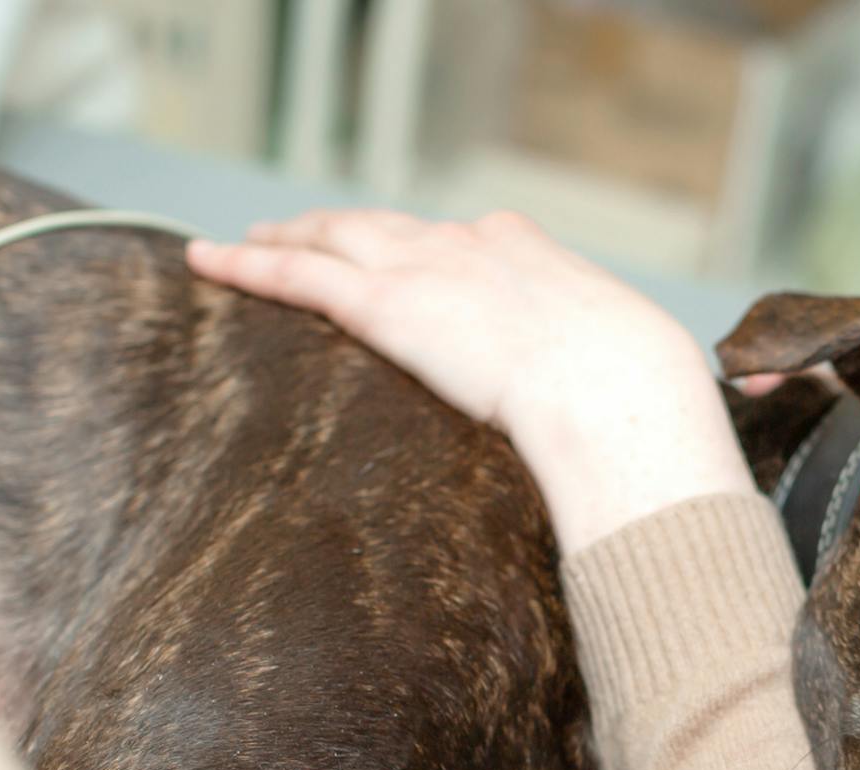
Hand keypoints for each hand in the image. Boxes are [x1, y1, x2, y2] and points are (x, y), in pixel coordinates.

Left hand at [186, 210, 751, 552]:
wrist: (620, 393)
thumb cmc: (644, 404)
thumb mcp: (641, 384)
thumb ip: (620, 400)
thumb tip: (648, 452)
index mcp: (539, 261)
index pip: (476, 241)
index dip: (439, 249)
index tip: (421, 257)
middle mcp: (475, 248)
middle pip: (393, 228)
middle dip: (350, 229)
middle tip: (308, 232)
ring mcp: (427, 269)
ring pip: (337, 237)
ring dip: (288, 236)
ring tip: (246, 241)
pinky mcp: (387, 302)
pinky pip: (302, 274)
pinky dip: (251, 264)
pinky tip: (211, 260)